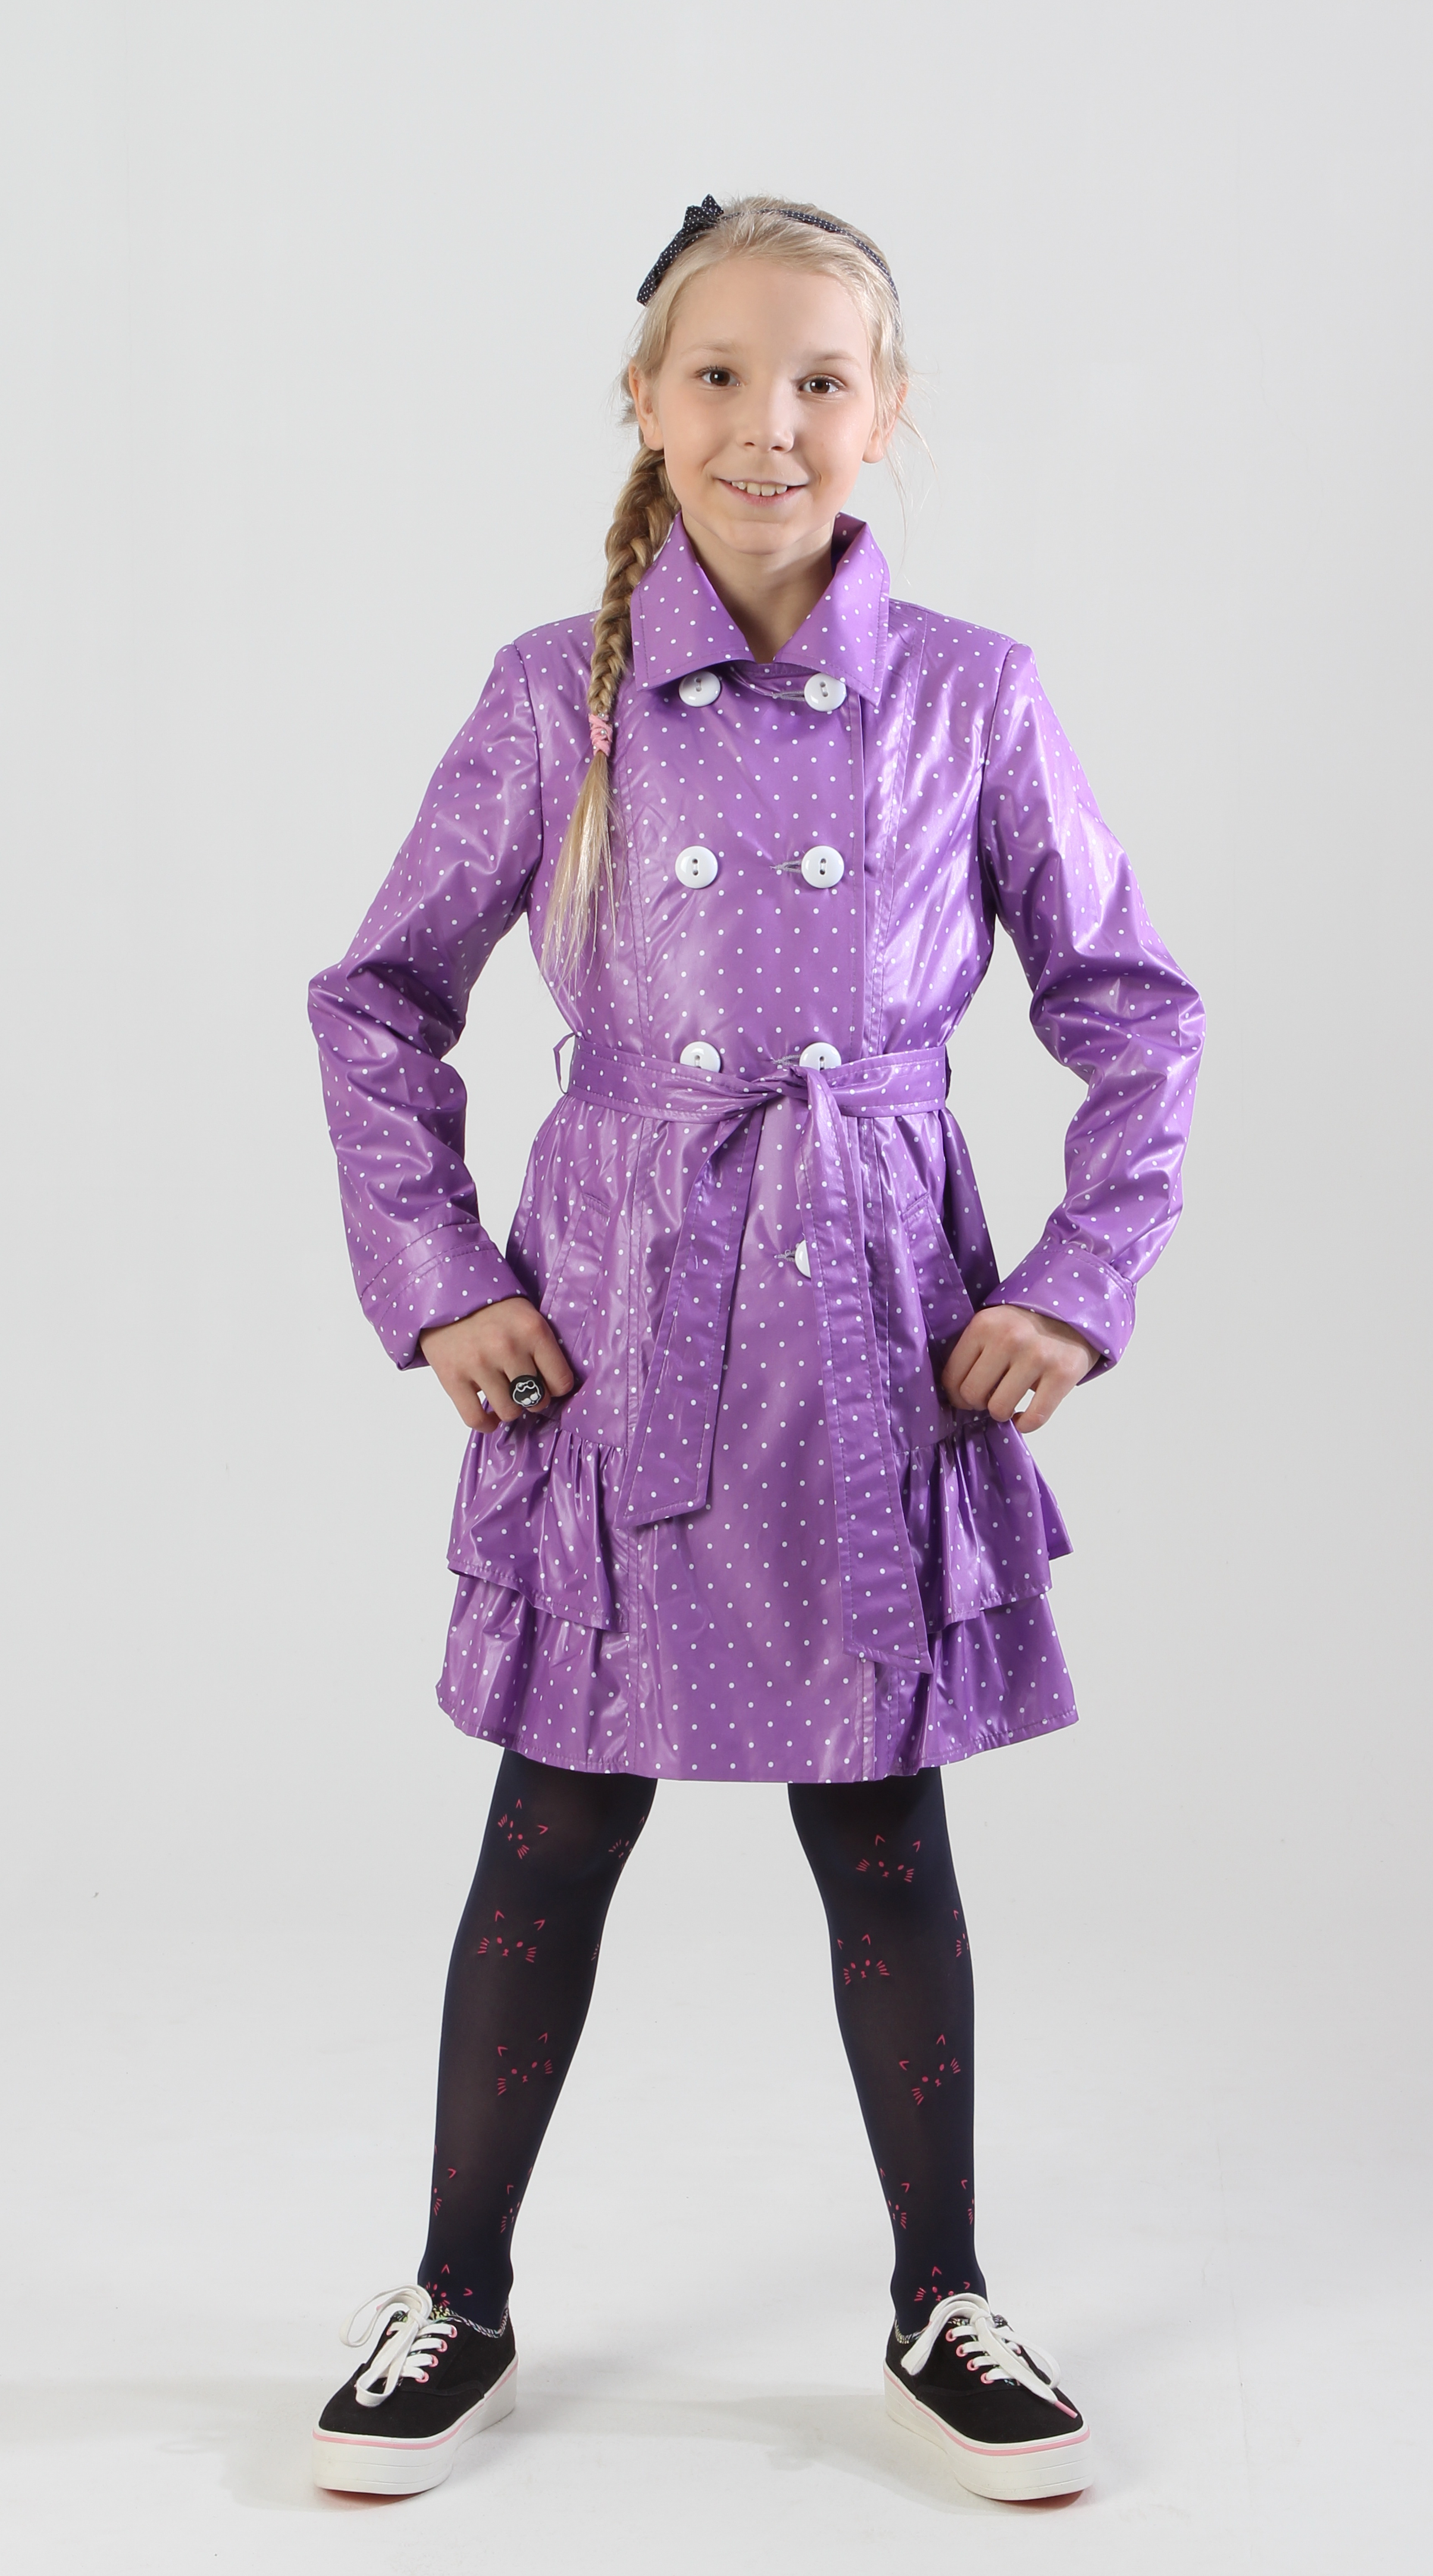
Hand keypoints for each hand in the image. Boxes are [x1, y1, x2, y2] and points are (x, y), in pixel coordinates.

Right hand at [419, 1298, 575, 1431]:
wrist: (443, 1293)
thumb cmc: (491, 1307)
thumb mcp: (525, 1315)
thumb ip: (540, 1347)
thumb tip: (554, 1389)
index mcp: (533, 1330)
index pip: (561, 1381)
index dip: (555, 1386)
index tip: (547, 1382)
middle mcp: (508, 1347)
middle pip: (536, 1399)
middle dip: (532, 1398)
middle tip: (523, 1388)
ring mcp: (478, 1364)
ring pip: (509, 1412)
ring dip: (509, 1408)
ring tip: (504, 1394)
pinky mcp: (452, 1377)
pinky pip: (476, 1419)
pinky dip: (486, 1423)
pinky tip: (489, 1414)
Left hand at [939, 1304, 1095, 1432]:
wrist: (1075, 1313)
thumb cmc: (1026, 1325)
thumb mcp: (993, 1325)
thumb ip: (973, 1351)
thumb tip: (952, 1394)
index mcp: (984, 1325)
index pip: (952, 1376)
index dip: (956, 1395)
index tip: (966, 1397)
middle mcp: (1009, 1339)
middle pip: (973, 1395)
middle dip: (978, 1403)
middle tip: (990, 1396)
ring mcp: (1037, 1356)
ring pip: (1000, 1409)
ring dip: (1002, 1412)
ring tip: (1009, 1400)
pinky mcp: (1063, 1374)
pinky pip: (1034, 1418)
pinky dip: (1025, 1424)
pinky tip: (1024, 1416)